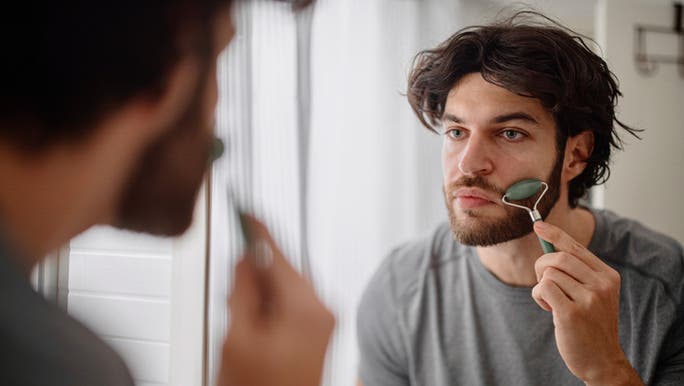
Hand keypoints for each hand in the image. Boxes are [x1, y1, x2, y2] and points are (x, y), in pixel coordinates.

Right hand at [219, 216, 334, 385]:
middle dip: (254, 276)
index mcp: (307, 307)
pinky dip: (269, 307)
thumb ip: (242, 290)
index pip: (277, 254)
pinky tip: (255, 330)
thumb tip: (245, 257)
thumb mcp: (239, 337)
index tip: (244, 211)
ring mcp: (324, 321)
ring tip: (243, 327)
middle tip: (233, 297)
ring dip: (259, 294)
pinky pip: (291, 303)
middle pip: (282, 270)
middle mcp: (323, 309)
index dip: (256, 231)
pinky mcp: (318, 330)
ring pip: (284, 287)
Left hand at [532, 221, 642, 385]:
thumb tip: (550, 244)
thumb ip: (577, 272)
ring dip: (541, 287)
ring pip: (548, 274)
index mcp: (608, 276)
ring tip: (552, 302)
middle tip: (542, 280)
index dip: (554, 234)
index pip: (576, 247)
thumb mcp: (594, 294)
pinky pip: (543, 288)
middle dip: (541, 265)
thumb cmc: (591, 324)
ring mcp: (588, 299)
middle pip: (559, 257)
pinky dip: (538, 296)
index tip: (538, 225)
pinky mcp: (572, 313)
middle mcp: (601, 285)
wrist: (601, 360)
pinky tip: (548, 308)